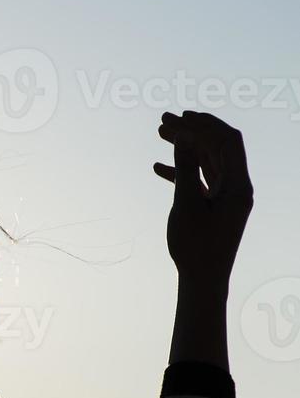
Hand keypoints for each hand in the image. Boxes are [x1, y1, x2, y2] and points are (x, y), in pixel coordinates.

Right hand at [154, 111, 253, 293]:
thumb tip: (184, 136)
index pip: (227, 142)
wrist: (202, 279)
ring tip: (159, 134)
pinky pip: (199, 180)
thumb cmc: (195, 246)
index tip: (178, 118)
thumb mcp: (186, 204)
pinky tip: (157, 167)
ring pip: (207, 162)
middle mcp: (238, 187)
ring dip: (185, 147)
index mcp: (239, 186)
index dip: (204, 125)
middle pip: (217, 148)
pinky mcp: (214, 206)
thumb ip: (186, 168)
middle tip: (164, 120)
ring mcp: (226, 197)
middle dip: (193, 131)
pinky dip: (181, 170)